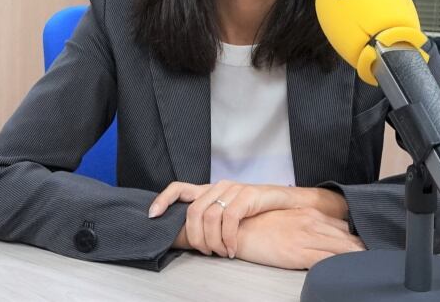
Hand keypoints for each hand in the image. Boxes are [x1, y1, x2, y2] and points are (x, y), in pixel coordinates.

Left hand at [149, 180, 348, 257]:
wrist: (286, 203)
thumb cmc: (255, 212)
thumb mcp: (228, 214)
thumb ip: (210, 219)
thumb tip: (191, 236)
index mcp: (209, 189)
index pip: (178, 188)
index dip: (163, 200)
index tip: (153, 216)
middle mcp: (218, 186)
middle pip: (192, 211)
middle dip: (195, 236)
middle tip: (206, 252)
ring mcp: (232, 189)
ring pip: (209, 216)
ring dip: (213, 241)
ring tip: (220, 252)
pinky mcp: (247, 195)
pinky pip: (229, 219)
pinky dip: (228, 238)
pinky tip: (231, 249)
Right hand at [234, 207, 364, 269]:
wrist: (238, 229)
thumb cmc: (259, 226)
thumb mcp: (288, 219)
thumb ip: (307, 225)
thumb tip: (324, 235)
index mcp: (310, 213)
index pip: (344, 226)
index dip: (358, 239)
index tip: (369, 248)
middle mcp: (312, 222)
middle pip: (349, 237)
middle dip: (364, 249)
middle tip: (377, 259)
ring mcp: (307, 236)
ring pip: (344, 248)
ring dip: (358, 257)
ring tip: (371, 267)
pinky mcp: (299, 252)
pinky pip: (328, 261)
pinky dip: (341, 266)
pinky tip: (350, 270)